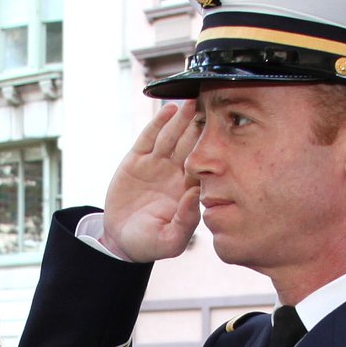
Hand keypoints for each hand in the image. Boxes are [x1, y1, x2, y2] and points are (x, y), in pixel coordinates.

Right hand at [100, 103, 202, 262]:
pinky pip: (149, 138)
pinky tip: (170, 110)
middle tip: (213, 106)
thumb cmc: (149, 244)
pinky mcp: (137, 160)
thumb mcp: (170, 241)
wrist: (120, 240)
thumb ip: (186, 221)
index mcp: (189, 190)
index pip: (205, 165)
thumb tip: (196, 194)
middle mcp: (176, 173)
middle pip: (191, 145)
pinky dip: (159, 124)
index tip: (225, 132)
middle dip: (201, 126)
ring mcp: (157, 164)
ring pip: (172, 137)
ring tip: (193, 102)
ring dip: (183, 120)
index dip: (214, 149)